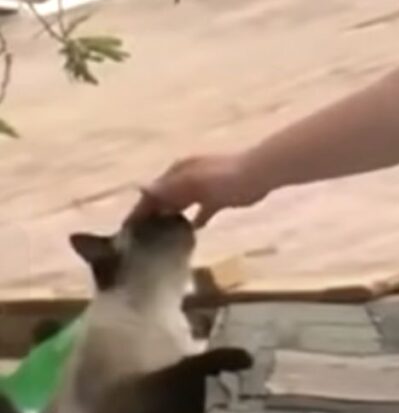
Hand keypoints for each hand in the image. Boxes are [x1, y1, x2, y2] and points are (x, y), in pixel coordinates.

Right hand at [131, 152, 269, 227]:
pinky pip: (201, 211)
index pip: (153, 192)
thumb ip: (168, 188)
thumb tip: (140, 188)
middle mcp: (188, 177)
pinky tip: (190, 233)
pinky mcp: (219, 197)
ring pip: (181, 203)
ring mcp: (204, 187)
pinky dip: (194, 219)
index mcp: (179, 171)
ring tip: (159, 240)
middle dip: (152, 215)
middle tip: (139, 241)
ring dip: (171, 217)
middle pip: (165, 198)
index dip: (139, 210)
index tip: (126, 231)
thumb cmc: (224, 178)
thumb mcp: (193, 183)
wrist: (259, 174)